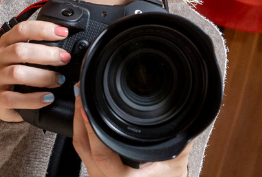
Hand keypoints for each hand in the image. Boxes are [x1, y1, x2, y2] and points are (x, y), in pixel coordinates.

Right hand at [0, 0, 71, 121]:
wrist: (7, 99)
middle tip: (65, 58)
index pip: (22, 29)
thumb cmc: (24, 67)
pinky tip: (48, 98)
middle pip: (20, 51)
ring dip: (42, 77)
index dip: (43, 29)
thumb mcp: (35, 44)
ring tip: (60, 80)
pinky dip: (33, 99)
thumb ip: (48, 22)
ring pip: (17, 74)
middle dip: (46, 54)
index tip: (64, 33)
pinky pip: (12, 99)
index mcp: (8, 41)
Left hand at [73, 85, 190, 176]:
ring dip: (79, 124)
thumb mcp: (176, 161)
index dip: (91, 129)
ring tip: (82, 100)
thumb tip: (182, 113)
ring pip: (80, 149)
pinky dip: (84, 133)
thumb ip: (178, 139)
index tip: (88, 107)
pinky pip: (84, 152)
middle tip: (81, 93)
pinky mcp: (98, 173)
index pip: (101, 154)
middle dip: (80, 118)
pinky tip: (88, 119)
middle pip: (82, 147)